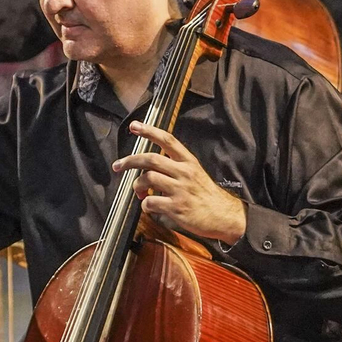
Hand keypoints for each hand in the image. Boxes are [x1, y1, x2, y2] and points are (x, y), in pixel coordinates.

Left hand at [112, 121, 245, 244]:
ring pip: (148, 179)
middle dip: (129, 161)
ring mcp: (180, 190)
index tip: (134, 126)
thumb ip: (175, 167)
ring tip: (139, 192)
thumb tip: (151, 169)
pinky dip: (144, 205)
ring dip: (137, 186)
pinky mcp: (177, 207)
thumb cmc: (207, 196)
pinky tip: (149, 207)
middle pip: (150, 159)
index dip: (149, 131)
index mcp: (188, 162)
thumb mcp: (195, 173)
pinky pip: (150, 203)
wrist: (224, 216)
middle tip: (117, 165)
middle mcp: (184, 172)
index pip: (167, 140)